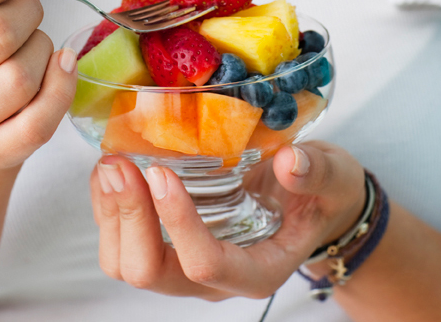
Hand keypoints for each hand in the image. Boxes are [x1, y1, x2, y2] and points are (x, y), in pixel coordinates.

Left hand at [89, 141, 365, 299]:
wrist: (309, 200)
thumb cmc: (322, 193)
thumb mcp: (333, 178)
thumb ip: (315, 173)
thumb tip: (289, 163)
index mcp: (257, 270)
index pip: (207, 264)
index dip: (179, 223)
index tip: (162, 173)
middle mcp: (214, 278)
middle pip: (151, 272)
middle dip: (130, 218)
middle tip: (120, 165)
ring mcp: (185, 265)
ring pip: (126, 263)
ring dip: (111, 215)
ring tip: (110, 163)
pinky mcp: (168, 246)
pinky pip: (121, 241)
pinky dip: (107, 207)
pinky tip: (110, 169)